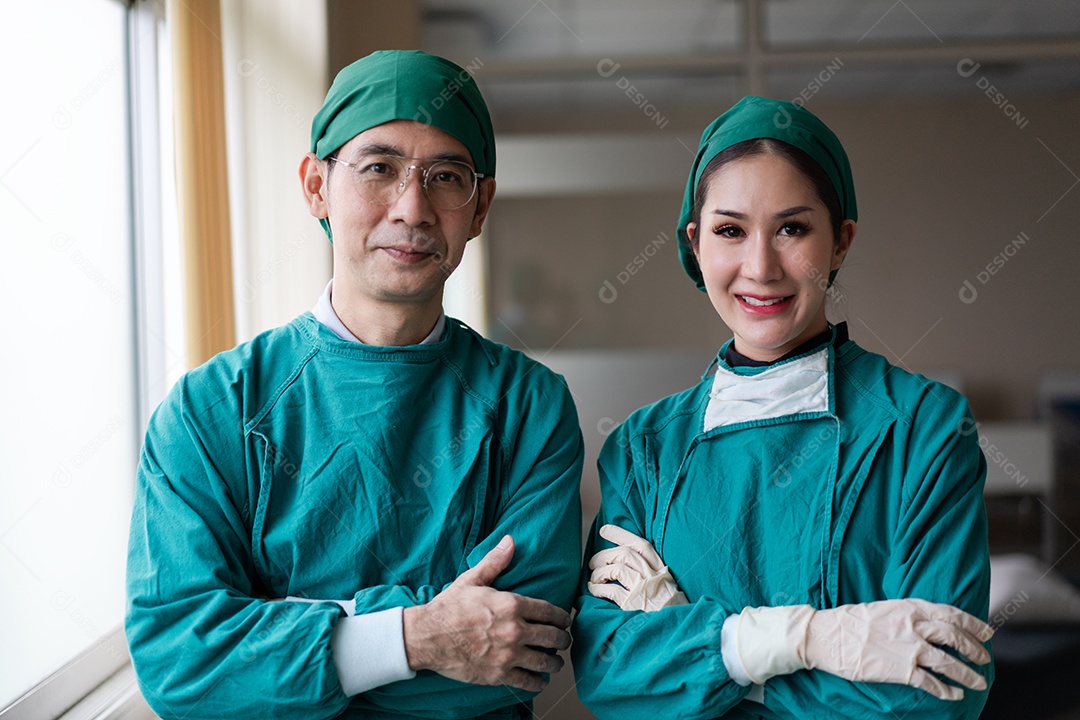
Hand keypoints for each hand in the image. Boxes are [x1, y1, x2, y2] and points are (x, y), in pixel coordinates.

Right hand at [402, 535, 571, 691]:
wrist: (427, 637)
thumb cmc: (448, 608)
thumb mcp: (472, 580)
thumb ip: (495, 562)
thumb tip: (510, 541)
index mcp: (511, 605)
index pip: (550, 612)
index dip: (562, 618)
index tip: (565, 621)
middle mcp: (514, 630)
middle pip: (553, 637)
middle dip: (563, 640)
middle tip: (564, 641)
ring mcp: (508, 655)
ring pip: (545, 661)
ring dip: (555, 662)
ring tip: (556, 662)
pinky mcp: (499, 675)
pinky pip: (527, 681)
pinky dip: (538, 682)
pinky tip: (540, 680)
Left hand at [587, 524, 688, 610]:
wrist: (676, 631)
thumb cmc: (668, 612)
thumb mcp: (667, 589)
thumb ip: (653, 576)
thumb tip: (625, 563)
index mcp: (661, 572)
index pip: (641, 546)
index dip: (621, 535)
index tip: (605, 530)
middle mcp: (653, 578)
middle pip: (625, 554)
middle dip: (605, 555)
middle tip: (593, 562)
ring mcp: (644, 591)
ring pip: (617, 569)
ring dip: (600, 572)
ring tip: (593, 578)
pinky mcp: (633, 606)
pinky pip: (611, 591)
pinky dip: (598, 588)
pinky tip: (594, 590)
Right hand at [737, 599, 993, 699]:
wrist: (827, 635)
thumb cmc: (851, 621)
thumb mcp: (884, 608)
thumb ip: (909, 614)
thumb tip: (931, 623)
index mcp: (910, 607)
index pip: (951, 613)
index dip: (974, 624)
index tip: (987, 633)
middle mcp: (914, 625)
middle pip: (955, 637)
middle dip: (975, 649)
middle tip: (985, 659)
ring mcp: (908, 648)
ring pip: (949, 662)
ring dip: (968, 674)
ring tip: (978, 683)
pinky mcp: (900, 670)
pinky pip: (931, 682)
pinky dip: (946, 690)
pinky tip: (953, 695)